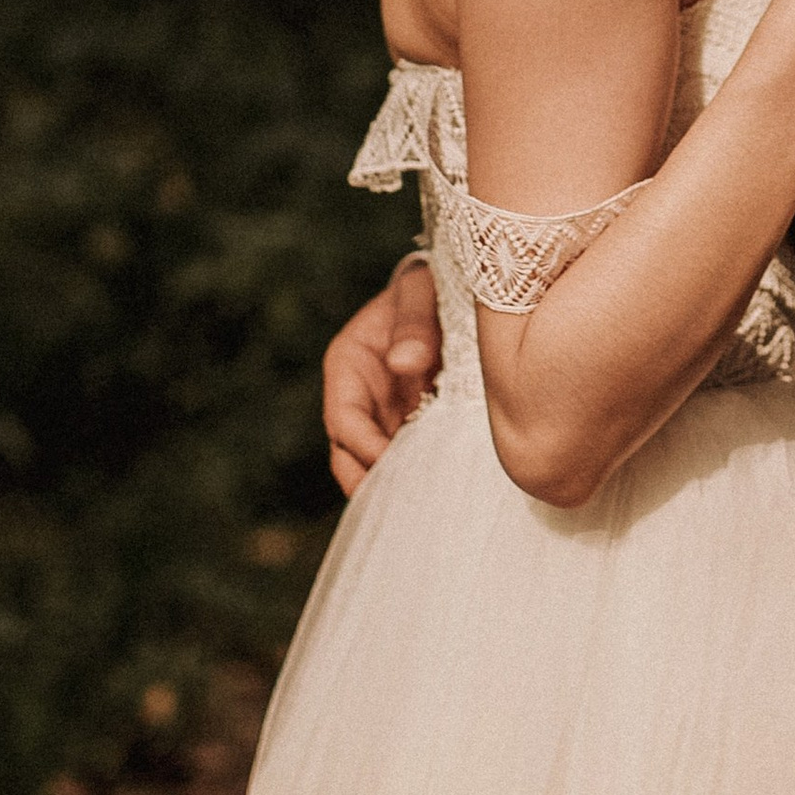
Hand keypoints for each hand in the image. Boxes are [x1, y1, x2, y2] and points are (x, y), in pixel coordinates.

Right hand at [324, 258, 441, 496]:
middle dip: (370, 484)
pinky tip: (446, 491)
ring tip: (425, 507)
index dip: (365, 446)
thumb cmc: (427, 286)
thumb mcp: (419, 292)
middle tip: (403, 508)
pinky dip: (422, 474)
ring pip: (377, 464)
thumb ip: (414, 323)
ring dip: (397, 485)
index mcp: (348, 365)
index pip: (344, 419)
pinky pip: (411, 457)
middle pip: (350, 455)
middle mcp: (360, 397)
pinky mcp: (413, 424)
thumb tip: (405, 363)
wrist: (450, 290)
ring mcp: (385, 414)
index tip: (392, 463)